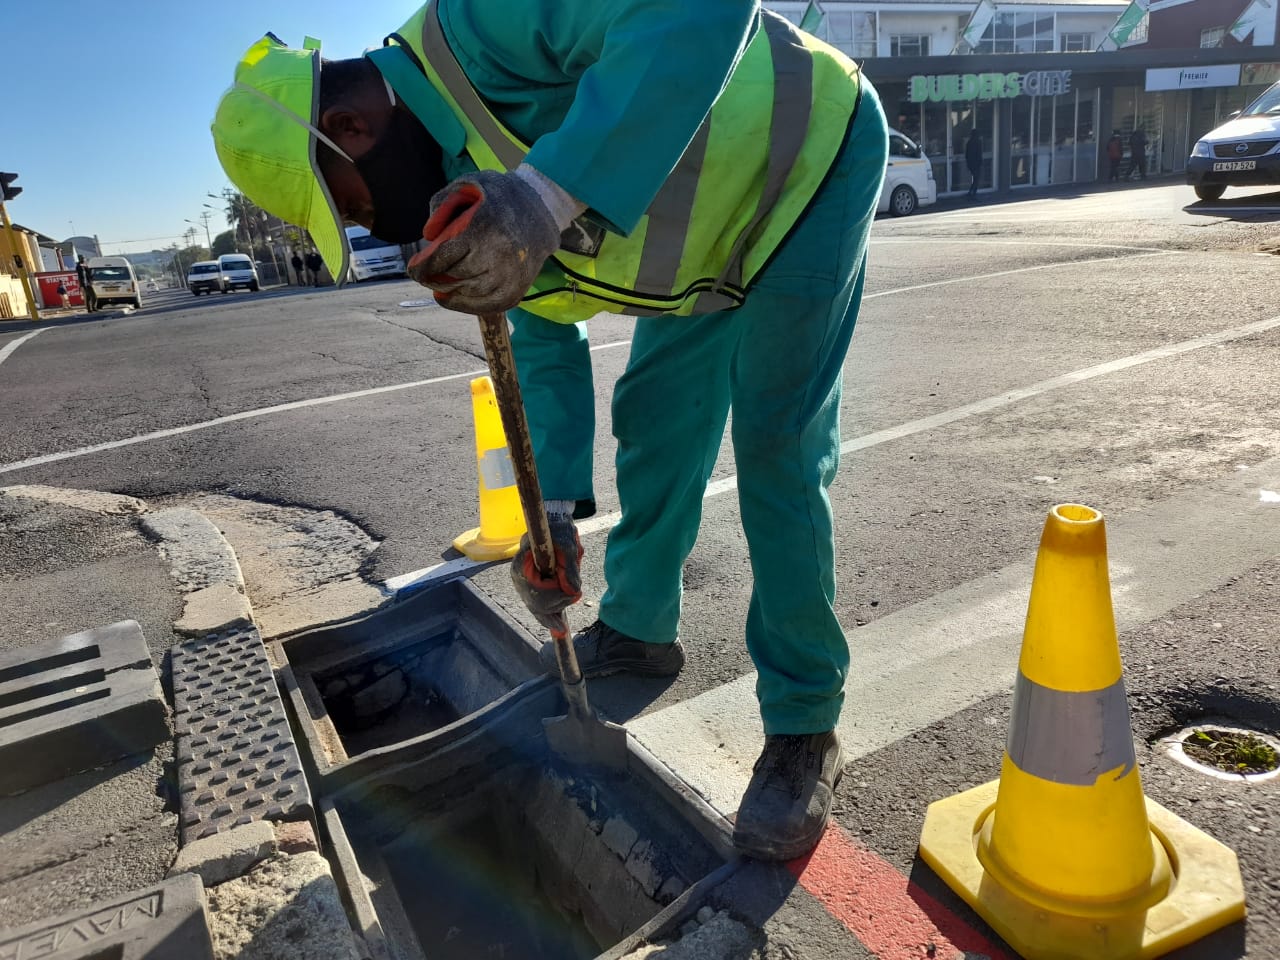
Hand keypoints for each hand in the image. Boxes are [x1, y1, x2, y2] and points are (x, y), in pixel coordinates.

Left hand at [407, 170, 560, 313]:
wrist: (542, 208)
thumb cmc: (499, 196)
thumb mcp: (468, 185)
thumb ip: (442, 205)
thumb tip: (429, 236)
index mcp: (483, 227)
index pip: (443, 256)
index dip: (422, 267)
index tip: (414, 270)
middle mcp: (498, 253)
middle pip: (453, 276)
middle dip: (435, 277)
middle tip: (427, 275)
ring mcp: (510, 274)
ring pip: (468, 292)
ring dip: (450, 290)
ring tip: (441, 283)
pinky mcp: (518, 289)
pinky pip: (486, 306)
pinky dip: (466, 304)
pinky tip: (454, 297)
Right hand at [510, 514, 582, 633]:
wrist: (553, 521)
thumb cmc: (558, 529)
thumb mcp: (567, 543)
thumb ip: (570, 567)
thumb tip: (574, 590)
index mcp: (523, 563)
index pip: (536, 590)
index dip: (554, 597)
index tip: (573, 594)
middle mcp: (520, 575)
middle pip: (535, 602)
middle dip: (556, 606)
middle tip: (574, 599)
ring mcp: (524, 581)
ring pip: (536, 607)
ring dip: (552, 613)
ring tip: (562, 626)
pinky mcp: (532, 585)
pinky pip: (537, 605)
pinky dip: (547, 615)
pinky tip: (556, 627)